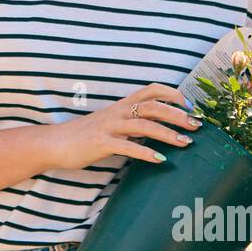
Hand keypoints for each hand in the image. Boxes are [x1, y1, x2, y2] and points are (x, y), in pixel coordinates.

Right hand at [44, 83, 200, 170]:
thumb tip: (156, 128)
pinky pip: (127, 146)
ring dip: (167, 133)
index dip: (172, 94)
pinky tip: (160, 160)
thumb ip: (130, 123)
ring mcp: (109, 127)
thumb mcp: (109, 123)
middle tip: (196, 125)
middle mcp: (117, 112)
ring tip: (186, 143)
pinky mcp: (101, 143)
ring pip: (144, 125)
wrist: (55, 143)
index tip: (189, 105)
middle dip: (177, 114)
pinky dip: (146, 153)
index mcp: (120, 106)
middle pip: (153, 106)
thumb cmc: (84, 135)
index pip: (150, 90)